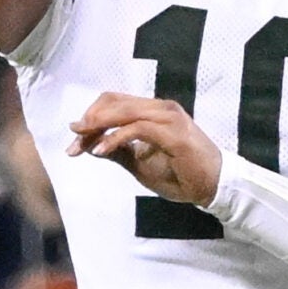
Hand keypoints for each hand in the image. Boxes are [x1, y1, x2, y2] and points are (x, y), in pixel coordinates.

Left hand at [69, 93, 223, 205]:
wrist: (214, 187)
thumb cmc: (181, 175)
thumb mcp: (140, 165)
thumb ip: (119, 152)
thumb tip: (91, 145)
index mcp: (153, 111)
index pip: (114, 102)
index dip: (91, 117)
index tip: (74, 141)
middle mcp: (160, 108)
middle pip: (114, 102)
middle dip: (89, 121)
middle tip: (73, 140)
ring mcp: (168, 117)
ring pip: (123, 111)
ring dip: (98, 127)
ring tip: (81, 144)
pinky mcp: (173, 132)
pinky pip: (137, 128)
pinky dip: (115, 138)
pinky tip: (101, 151)